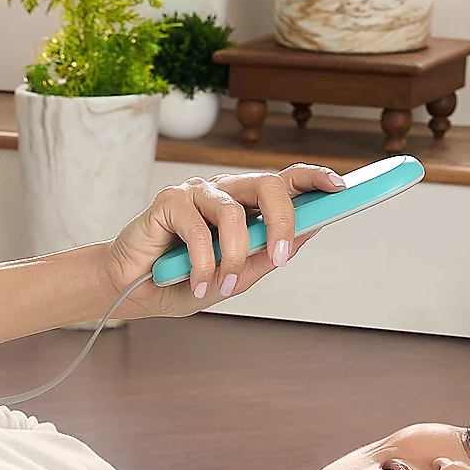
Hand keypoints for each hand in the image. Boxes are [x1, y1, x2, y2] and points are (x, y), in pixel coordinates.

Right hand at [104, 164, 344, 318]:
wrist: (129, 291)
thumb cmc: (179, 281)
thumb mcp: (232, 278)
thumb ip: (264, 257)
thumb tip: (305, 235)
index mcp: (242, 205)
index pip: (284, 181)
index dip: (313, 179)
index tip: (340, 187)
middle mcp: (222, 192)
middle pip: (268, 186)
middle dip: (282, 220)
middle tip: (279, 256)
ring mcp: (195, 193)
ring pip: (234, 212)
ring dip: (233, 256)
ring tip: (220, 286)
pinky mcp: (168, 201)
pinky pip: (199, 228)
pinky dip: (202, 263)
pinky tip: (197, 283)